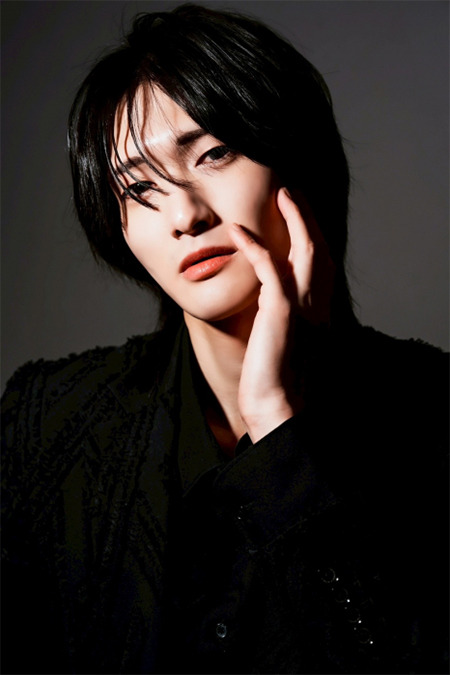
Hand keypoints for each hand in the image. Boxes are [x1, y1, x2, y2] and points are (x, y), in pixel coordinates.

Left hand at [229, 187, 334, 441]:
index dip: (313, 234)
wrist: (277, 407)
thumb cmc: (275, 380)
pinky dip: (255, 246)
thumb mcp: (282, 341)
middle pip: (320, 247)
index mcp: (319, 311)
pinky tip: (240, 230)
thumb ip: (280, 317)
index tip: (300, 213)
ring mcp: (303, 306)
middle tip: (293, 192)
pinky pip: (270, 268)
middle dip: (308, 216)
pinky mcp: (281, 312)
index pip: (321, 262)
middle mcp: (317, 304)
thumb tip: (265, 303)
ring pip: (304, 249)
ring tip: (281, 194)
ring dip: (294, 218)